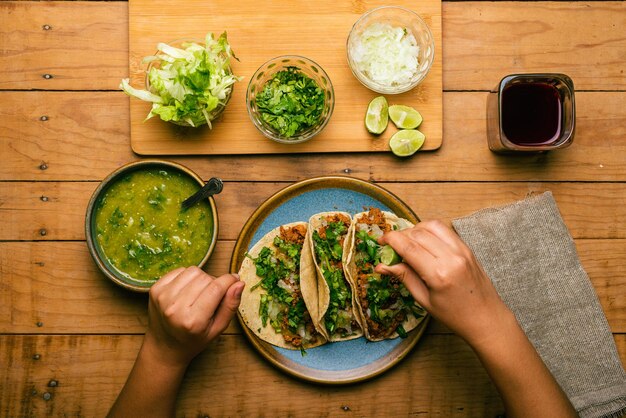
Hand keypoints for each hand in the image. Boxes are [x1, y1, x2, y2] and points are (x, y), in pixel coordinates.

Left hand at [143, 266, 244, 367]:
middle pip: (205, 277)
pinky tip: (186, 291)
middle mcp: (175, 308)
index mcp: (193, 321)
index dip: (229, 280)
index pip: (216, 288)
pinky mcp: (154, 289)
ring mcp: (162, 297)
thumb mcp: (217, 329)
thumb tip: (239, 283)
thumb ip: (230, 306)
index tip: (235, 280)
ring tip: (199, 293)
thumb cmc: (193, 340)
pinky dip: (187, 277)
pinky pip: (179, 270)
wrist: (164, 348)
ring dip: (200, 278)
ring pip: (192, 271)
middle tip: (212, 297)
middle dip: (214, 283)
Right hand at [376, 220, 511, 346]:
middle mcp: (452, 257)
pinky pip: (445, 230)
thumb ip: (404, 277)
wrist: (487, 318)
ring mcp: (462, 250)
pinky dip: (430, 231)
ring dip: (415, 229)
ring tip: (408, 242)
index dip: (390, 239)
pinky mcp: (467, 248)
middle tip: (392, 246)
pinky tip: (424, 242)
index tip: (380, 241)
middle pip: (418, 233)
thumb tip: (381, 266)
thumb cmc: (454, 315)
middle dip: (401, 235)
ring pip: (432, 225)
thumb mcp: (424, 301)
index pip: (408, 246)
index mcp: (439, 274)